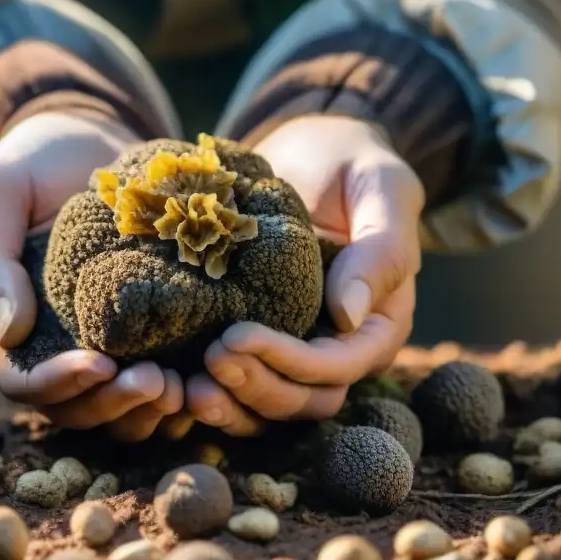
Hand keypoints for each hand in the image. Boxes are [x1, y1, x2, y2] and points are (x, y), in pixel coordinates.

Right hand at [0, 112, 182, 440]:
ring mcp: (102, 348)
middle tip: (158, 382)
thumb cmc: (34, 164)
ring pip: (118, 410)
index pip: (22, 380)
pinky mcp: (148, 339)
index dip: (58, 384)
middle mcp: (52, 350)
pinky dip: (182, 393)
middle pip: (76, 407)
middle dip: (114, 405)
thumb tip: (7, 331)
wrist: (91, 143)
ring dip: (150, 412)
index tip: (100, 365)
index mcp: (6, 328)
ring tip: (187, 389)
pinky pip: (160, 385)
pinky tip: (210, 379)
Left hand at [185, 115, 423, 435]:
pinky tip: (177, 383)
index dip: (289, 363)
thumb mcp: (382, 189)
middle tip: (208, 357)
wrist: (311, 152)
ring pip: (271, 406)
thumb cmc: (354, 165)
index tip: (235, 336)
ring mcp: (298, 350)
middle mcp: (340, 349)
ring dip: (232, 405)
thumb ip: (380, 251)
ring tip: (187, 386)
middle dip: (256, 387)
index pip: (338, 367)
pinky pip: (241, 388)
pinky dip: (215, 393)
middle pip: (304, 400)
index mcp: (377, 324)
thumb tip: (349, 317)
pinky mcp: (259, 342)